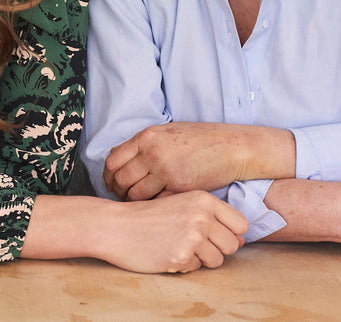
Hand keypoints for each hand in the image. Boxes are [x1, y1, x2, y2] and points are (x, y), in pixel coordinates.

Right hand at [94, 190, 247, 272]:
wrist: (116, 226)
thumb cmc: (149, 216)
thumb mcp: (181, 204)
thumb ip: (210, 217)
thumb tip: (241, 238)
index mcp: (203, 199)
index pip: (240, 223)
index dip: (231, 232)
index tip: (216, 234)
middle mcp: (201, 216)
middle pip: (232, 244)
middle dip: (216, 249)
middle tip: (193, 243)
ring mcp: (192, 237)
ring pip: (217, 260)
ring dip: (201, 259)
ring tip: (179, 247)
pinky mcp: (181, 256)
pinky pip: (196, 268)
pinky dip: (184, 265)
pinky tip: (167, 252)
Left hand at [103, 122, 294, 200]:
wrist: (232, 148)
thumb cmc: (201, 139)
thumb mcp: (168, 132)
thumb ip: (145, 144)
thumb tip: (122, 156)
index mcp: (148, 137)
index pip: (113, 160)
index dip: (108, 176)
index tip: (111, 183)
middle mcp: (154, 153)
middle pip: (121, 179)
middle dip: (117, 192)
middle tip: (121, 198)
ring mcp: (167, 171)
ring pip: (135, 195)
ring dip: (133, 203)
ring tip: (137, 206)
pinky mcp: (181, 188)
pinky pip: (156, 202)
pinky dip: (153, 207)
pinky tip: (155, 208)